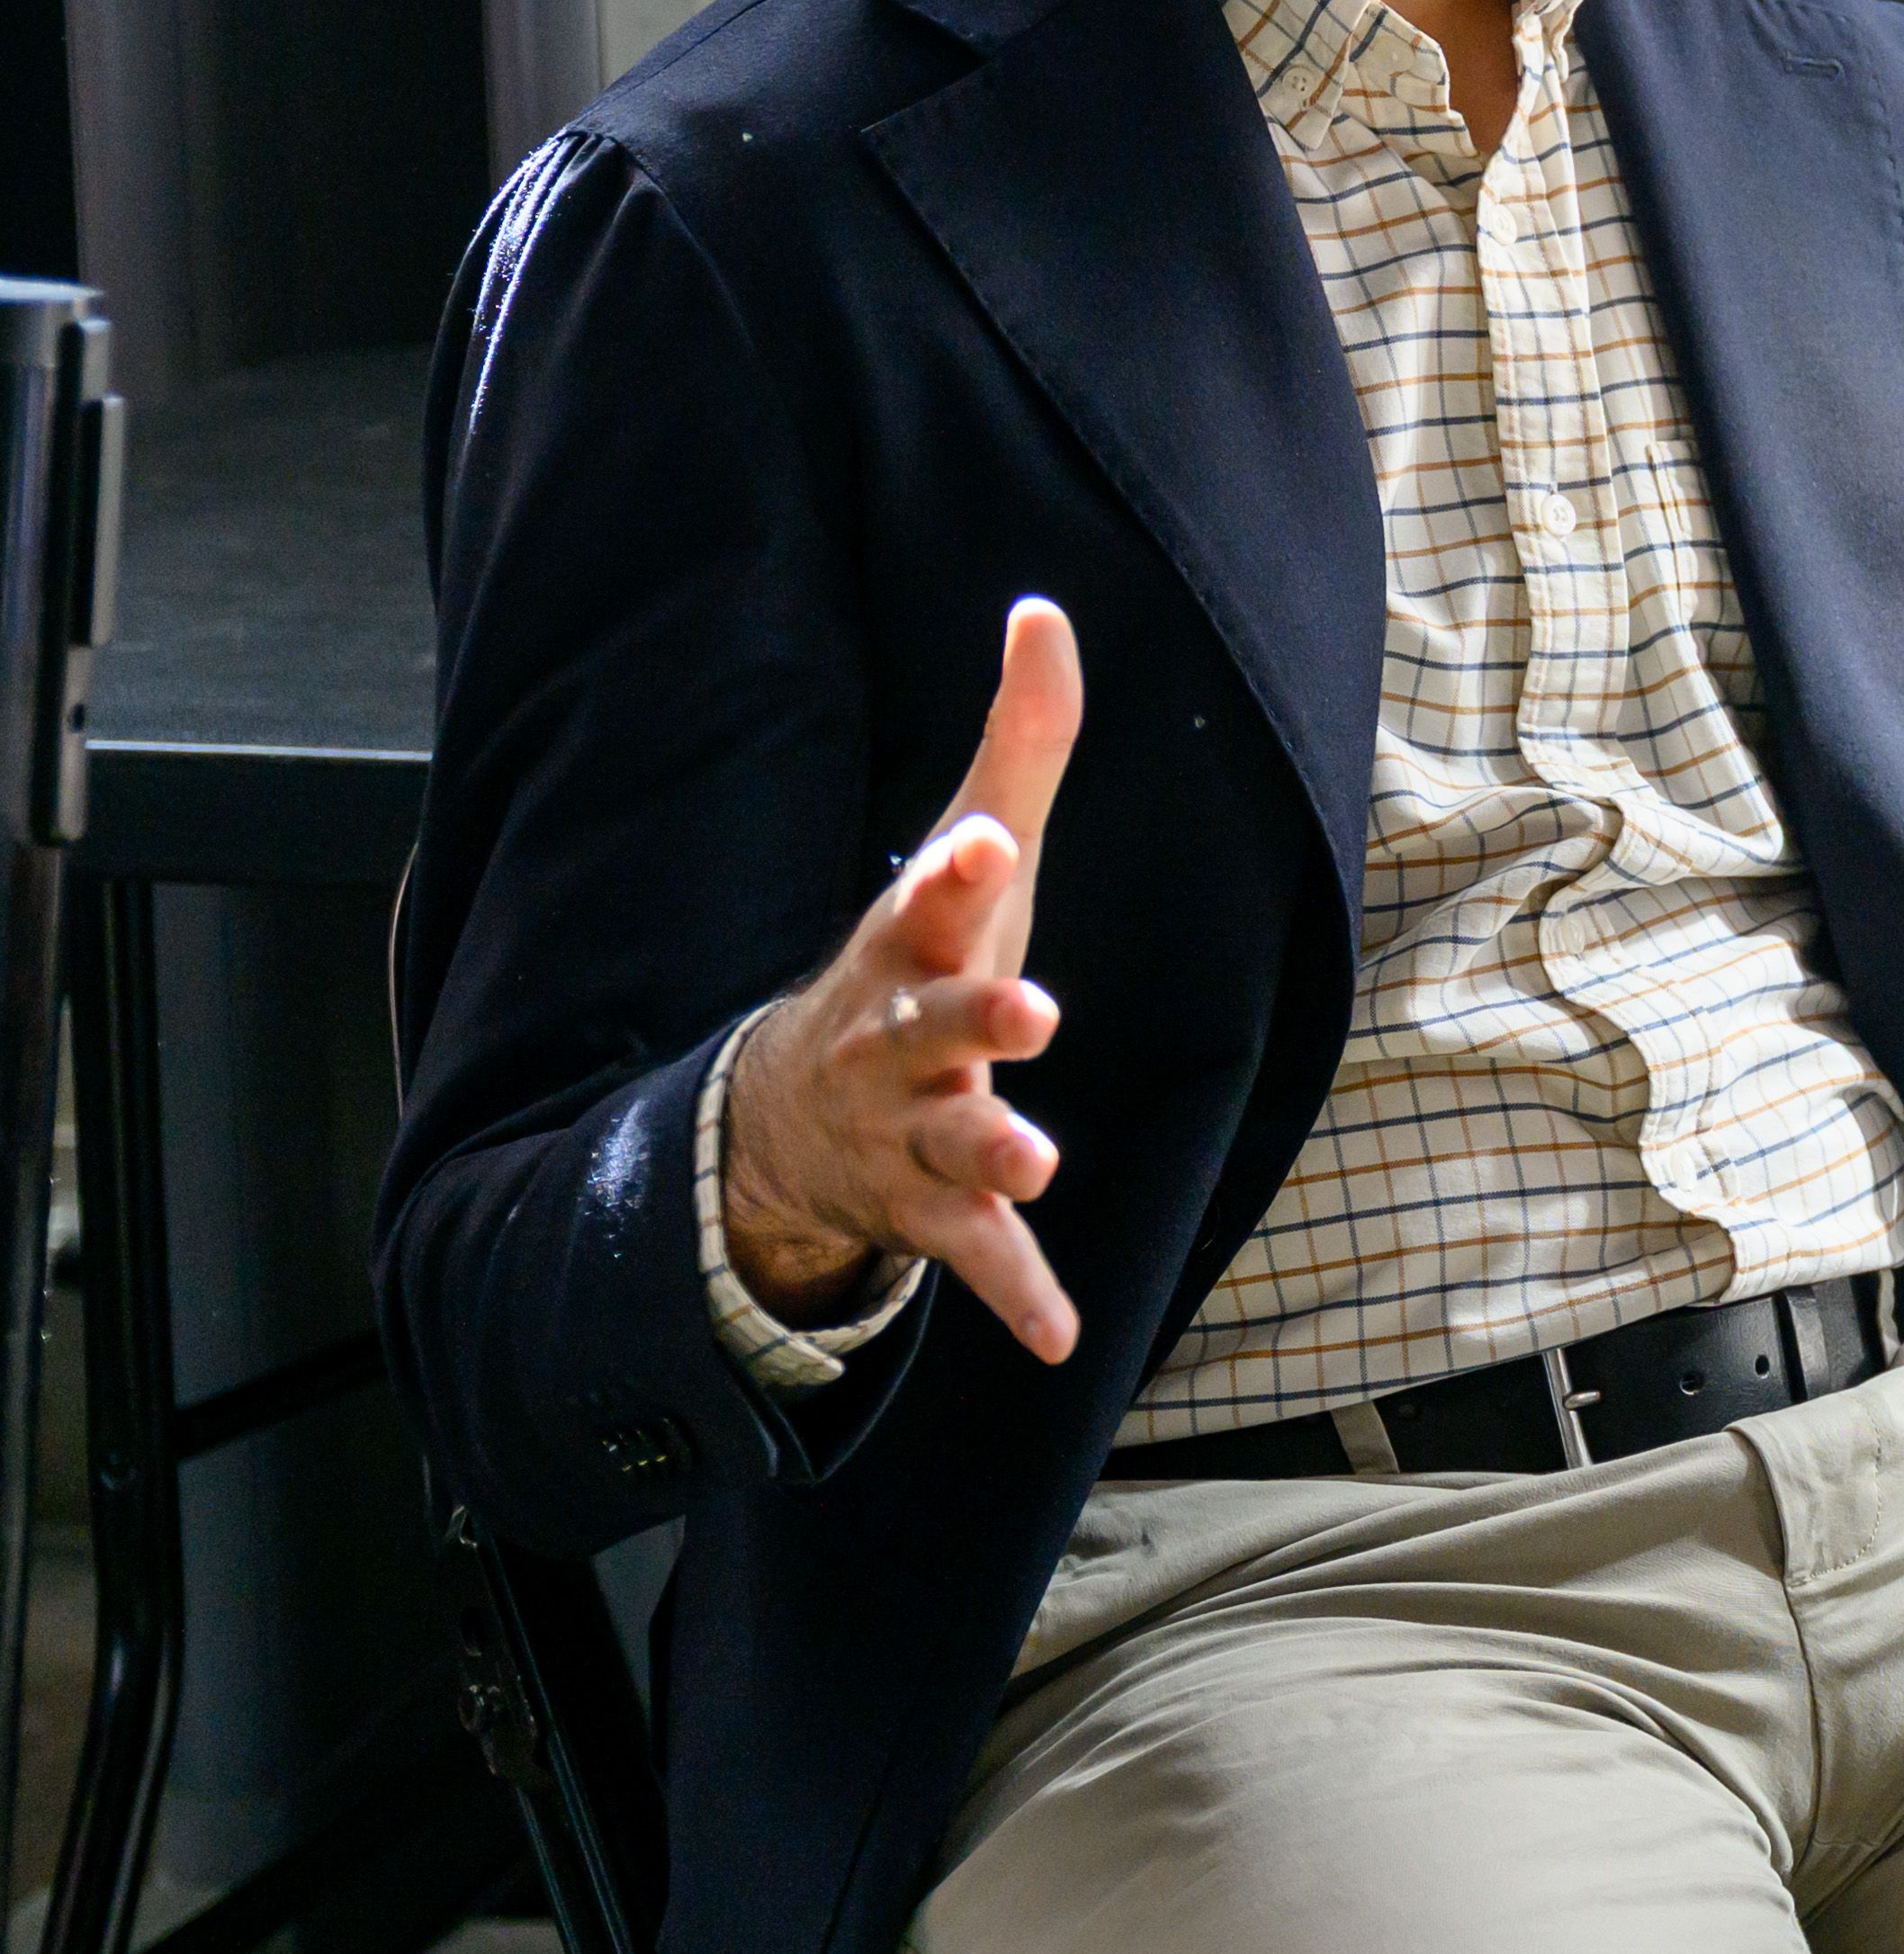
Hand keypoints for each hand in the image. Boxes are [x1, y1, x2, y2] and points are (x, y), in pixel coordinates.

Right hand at [717, 600, 1087, 1363]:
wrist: (789, 1113)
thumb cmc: (916, 958)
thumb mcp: (970, 856)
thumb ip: (1020, 743)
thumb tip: (1047, 611)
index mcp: (914, 945)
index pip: (936, 896)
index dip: (960, 867)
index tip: (986, 836)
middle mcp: (901, 1038)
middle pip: (937, 1024)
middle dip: (978, 1016)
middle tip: (1033, 1012)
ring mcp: (909, 1129)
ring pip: (953, 1144)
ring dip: (996, 1154)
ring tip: (1041, 1164)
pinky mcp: (929, 1210)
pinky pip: (976, 1258)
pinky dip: (1017, 1297)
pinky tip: (1063, 1342)